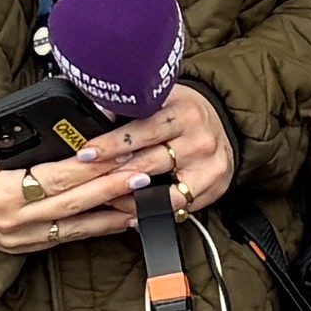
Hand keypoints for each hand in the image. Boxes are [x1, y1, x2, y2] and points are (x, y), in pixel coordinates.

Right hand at [0, 131, 165, 255]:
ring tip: (142, 202)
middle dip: (111, 189)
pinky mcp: (25, 248)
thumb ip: (25, 140)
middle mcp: (14, 221)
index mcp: (2, 193)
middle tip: (142, 174)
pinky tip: (119, 220)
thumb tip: (71, 126)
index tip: (120, 154)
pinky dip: (94, 228)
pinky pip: (66, 238)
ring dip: (111, 214)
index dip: (91, 167)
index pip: (57, 178)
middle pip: (73, 204)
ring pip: (75, 228)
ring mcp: (20, 239)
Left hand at [83, 92, 235, 212]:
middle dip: (116, 173)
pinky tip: (133, 210)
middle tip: (88, 180)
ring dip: (132, 197)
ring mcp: (209, 167)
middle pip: (151, 162)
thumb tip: (97, 110)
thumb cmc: (183, 113)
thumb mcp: (162, 99)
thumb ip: (134, 107)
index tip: (87, 153)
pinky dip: (153, 209)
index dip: (113, 143)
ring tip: (107, 197)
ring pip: (165, 191)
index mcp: (185, 112)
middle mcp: (200, 140)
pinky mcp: (214, 188)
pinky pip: (178, 207)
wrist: (223, 126)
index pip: (144, 130)